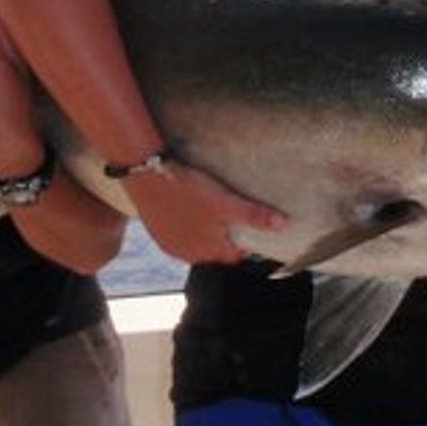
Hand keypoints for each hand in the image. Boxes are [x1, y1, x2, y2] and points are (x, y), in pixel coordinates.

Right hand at [123, 163, 283, 265]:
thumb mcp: (225, 201)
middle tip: (227, 208)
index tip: (244, 219)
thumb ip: (254, 216)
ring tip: (209, 204)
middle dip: (223, 234)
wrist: (143, 170)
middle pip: (214, 249)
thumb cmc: (187, 187)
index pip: (234, 255)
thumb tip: (283, 225)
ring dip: (203, 229)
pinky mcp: (156, 230)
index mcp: (206, 251)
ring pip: (195, 241)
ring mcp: (169, 243)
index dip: (242, 237)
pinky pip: (178, 232)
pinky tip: (188, 203)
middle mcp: (186, 254)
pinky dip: (185, 222)